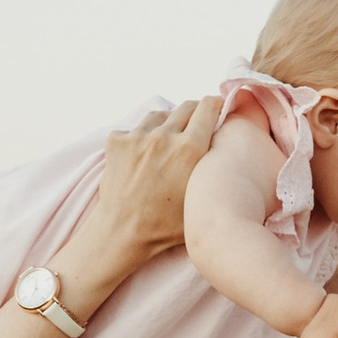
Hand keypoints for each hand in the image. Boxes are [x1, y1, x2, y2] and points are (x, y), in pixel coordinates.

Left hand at [64, 99, 220, 308]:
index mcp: (191, 148)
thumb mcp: (202, 196)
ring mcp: (138, 136)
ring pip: (160, 115)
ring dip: (166, 125)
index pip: (208, 106)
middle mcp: (165, 136)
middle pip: (186, 107)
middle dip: (193, 115)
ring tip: (166, 145)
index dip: (214, 106)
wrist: (123, 232)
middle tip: (193, 129)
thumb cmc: (166, 225)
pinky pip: (134, 128)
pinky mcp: (117, 141)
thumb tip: (220, 142)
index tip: (214, 110)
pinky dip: (140, 138)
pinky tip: (142, 157)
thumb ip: (212, 167)